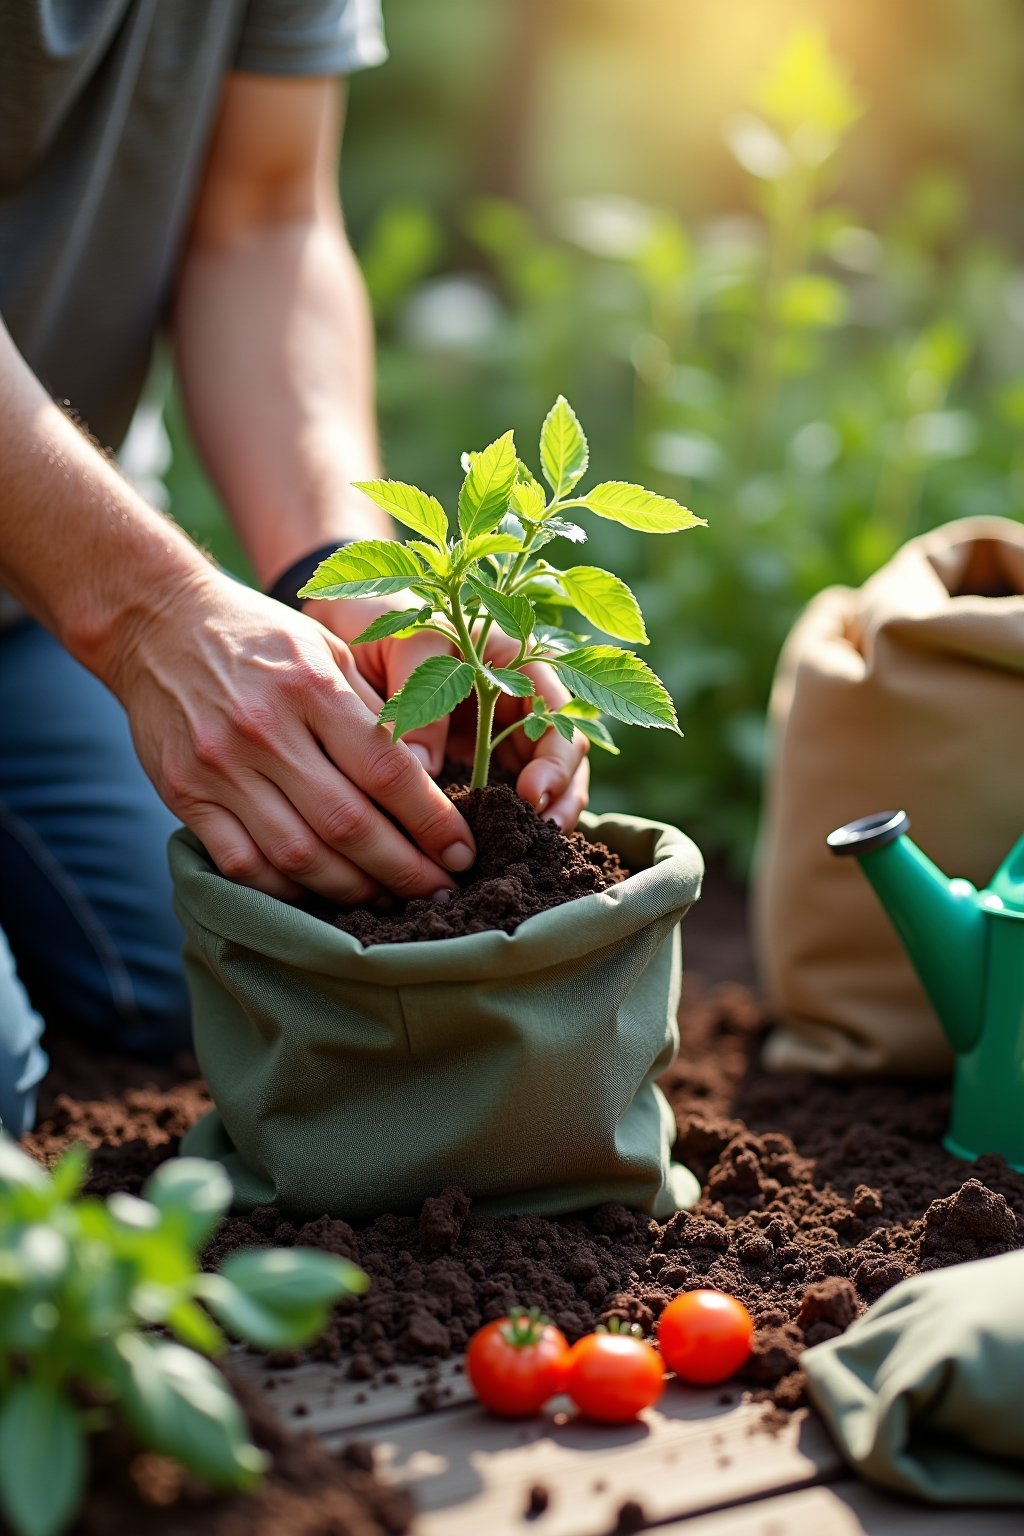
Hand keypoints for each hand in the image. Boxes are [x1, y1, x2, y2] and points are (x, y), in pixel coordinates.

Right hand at [111, 571, 476, 904]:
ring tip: (389, 902)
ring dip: (353, 891)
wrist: (157, 622)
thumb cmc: (261, 636)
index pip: (387, 771)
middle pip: (349, 824)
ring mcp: (221, 767)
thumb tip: (432, 780)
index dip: (432, 822)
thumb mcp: (329, 648)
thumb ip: (376, 709)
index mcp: (312, 686)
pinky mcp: (184, 795)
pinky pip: (242, 865)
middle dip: (405, 870)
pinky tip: (321, 897)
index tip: (462, 852)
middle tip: (441, 893)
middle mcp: (266, 730)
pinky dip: (287, 892)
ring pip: (298, 856)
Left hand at [317, 595, 589, 830]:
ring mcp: (491, 731)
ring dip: (535, 815)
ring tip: (520, 851)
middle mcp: (511, 698)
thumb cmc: (376, 611)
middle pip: (560, 754)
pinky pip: (491, 794)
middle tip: (539, 834)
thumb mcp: (403, 637)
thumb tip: (424, 770)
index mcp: (512, 659)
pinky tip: (480, 848)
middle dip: (560, 797)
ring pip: (535, 779)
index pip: (558, 712)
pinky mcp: (464, 758)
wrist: (336, 617)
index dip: (556, 756)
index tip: (529, 793)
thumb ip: (421, 691)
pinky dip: (494, 821)